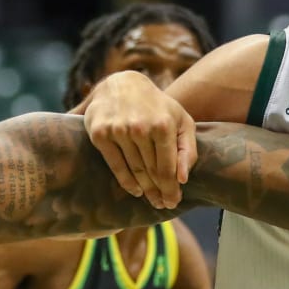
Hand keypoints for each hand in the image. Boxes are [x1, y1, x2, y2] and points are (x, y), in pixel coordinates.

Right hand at [78, 72, 195, 209]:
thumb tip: (183, 179)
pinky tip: (136, 191)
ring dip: (144, 189)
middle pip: (150, 171)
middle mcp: (139, 128)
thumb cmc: (158, 106)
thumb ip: (188, 149)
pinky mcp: (100, 133)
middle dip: (159, 191)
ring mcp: (118, 130)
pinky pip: (115, 165)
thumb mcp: (181, 120)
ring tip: (152, 200)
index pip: (167, 167)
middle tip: (163, 205)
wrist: (122, 84)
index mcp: (162, 125)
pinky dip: (126, 181)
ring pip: (134, 170)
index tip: (174, 202)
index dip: (171, 188)